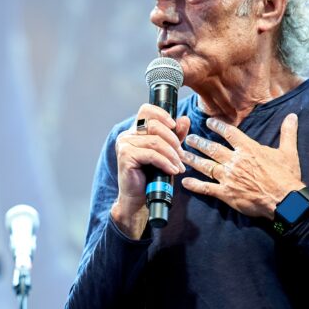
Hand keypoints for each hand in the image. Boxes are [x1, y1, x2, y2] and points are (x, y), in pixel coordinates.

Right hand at [111, 104, 189, 237]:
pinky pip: (151, 154)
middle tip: (181, 155)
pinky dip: (165, 162)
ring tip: (179, 166)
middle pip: (154, 125)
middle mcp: (126, 135)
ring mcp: (124, 145)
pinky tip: (172, 171)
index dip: (162, 114)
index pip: (146, 110)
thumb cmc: (151, 176)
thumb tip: (184, 119)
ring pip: (155, 141)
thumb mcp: (167, 153)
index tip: (174, 125)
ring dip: (171, 154)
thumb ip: (175, 135)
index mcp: (134, 131)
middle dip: (173, 140)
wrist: (138, 199)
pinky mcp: (126, 156)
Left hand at [179, 113, 301, 218]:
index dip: (218, 126)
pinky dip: (195, 185)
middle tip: (189, 138)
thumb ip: (287, 133)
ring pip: (206, 166)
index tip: (209, 122)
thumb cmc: (286, 177)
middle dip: (199, 142)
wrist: (285, 200)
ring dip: (193, 159)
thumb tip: (293, 116)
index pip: (230, 134)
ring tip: (183, 153)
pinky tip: (185, 182)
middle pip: (212, 149)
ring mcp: (229, 177)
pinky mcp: (226, 193)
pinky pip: (207, 188)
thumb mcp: (288, 152)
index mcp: (249, 150)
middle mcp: (235, 161)